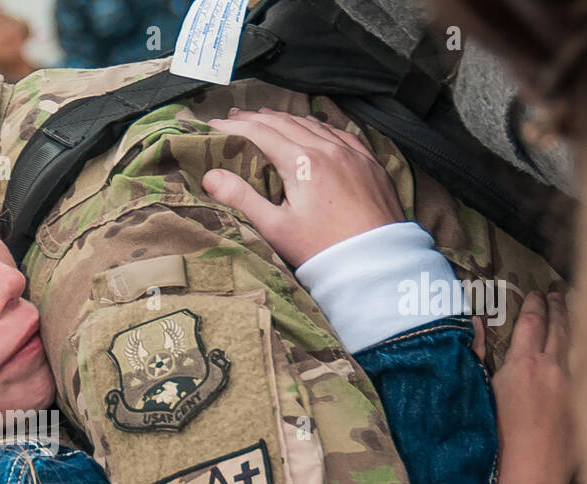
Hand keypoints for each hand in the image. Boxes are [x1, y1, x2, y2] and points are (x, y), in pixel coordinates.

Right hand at [201, 107, 404, 267]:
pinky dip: (318, 126)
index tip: (214, 125)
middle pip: (286, 122)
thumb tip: (210, 176)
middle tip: (235, 117)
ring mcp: (352, 153)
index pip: (261, 133)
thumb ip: (242, 199)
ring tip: (267, 119)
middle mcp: (328, 148)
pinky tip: (312, 128)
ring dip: (286, 119)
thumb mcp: (275, 228)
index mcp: (303, 161)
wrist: (375, 262)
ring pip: (313, 124)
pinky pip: (340, 133)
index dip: (235, 126)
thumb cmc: (322, 248)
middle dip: (257, 118)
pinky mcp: (369, 162)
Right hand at [480, 290, 575, 483]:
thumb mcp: (477, 395)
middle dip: (558, 308)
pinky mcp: (585, 406)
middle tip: (556, 294)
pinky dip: (586, 352)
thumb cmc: (493, 441)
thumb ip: (476, 356)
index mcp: (523, 366)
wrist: (526, 478)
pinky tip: (584, 350)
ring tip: (572, 312)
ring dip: (575, 325)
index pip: (531, 323)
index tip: (535, 294)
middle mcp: (553, 370)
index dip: (533, 305)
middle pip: (560, 329)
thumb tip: (477, 324)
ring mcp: (573, 388)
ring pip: (579, 347)